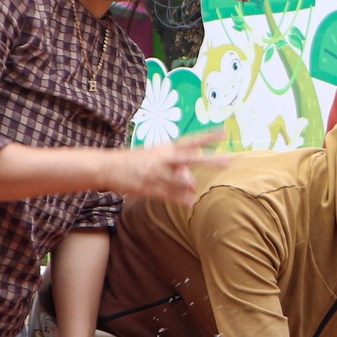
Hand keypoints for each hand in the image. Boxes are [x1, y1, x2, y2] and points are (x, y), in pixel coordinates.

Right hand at [107, 130, 221, 205]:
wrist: (108, 167)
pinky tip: (190, 203)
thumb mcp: (155, 156)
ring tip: (194, 190)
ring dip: (190, 186)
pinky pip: (171, 196)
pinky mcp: (150, 188)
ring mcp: (157, 174)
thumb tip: (193, 183)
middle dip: (210, 160)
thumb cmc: (135, 161)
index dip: (207, 138)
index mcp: (165, 149)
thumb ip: (175, 167)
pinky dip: (182, 200)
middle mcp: (163, 159)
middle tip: (228, 161)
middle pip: (191, 159)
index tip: (223, 134)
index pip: (190, 141)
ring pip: (182, 181)